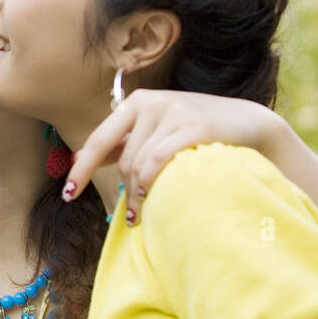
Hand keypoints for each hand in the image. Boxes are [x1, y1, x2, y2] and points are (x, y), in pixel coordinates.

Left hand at [63, 89, 280, 224]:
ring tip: (143, 213)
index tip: (68, 194)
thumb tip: (80, 157)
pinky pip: (158, 161)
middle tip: (130, 216)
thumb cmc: (196, 133)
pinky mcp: (194, 125)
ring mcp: (174, 111)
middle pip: (124, 160)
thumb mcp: (155, 132)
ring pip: (140, 164)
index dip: (81, 168)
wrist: (249, 125)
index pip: (99, 140)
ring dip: (139, 194)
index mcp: (136, 103)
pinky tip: (151, 198)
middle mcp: (152, 102)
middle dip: (125, 192)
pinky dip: (151, 183)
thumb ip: (122, 144)